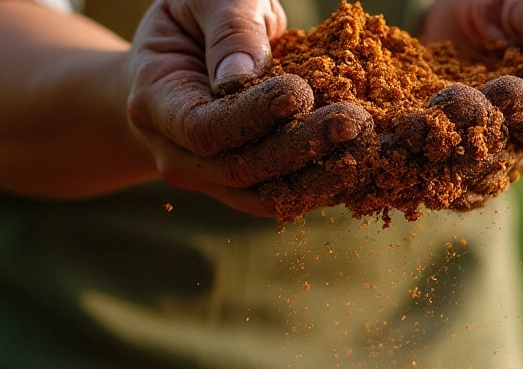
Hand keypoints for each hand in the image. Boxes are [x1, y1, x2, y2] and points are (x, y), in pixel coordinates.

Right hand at [125, 0, 374, 214]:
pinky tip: (360, 164)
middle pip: (241, 169)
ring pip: (266, 195)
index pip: (205, 127)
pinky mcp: (244, 187)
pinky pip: (284, 197)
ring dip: (321, 176)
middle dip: (301, 147)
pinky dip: (323, 184)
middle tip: (353, 121)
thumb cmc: (196, 14)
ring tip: (366, 146)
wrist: (182, 52)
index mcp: (156, 102)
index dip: (252, 116)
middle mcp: (177, 153)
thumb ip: (228, 29)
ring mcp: (210, 179)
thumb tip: (242, 78)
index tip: (301, 90)